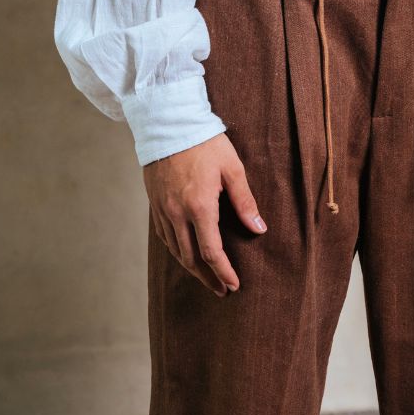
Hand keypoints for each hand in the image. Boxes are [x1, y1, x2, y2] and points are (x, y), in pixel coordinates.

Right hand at [143, 134, 266, 296]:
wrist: (168, 124)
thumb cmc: (205, 143)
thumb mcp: (232, 169)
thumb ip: (245, 201)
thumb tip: (259, 228)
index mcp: (199, 207)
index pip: (211, 251)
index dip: (223, 272)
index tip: (233, 286)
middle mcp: (177, 213)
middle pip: (191, 258)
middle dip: (208, 278)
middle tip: (222, 291)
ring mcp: (163, 210)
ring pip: (176, 250)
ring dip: (191, 268)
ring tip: (207, 278)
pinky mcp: (154, 204)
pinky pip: (165, 237)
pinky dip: (177, 251)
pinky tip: (186, 254)